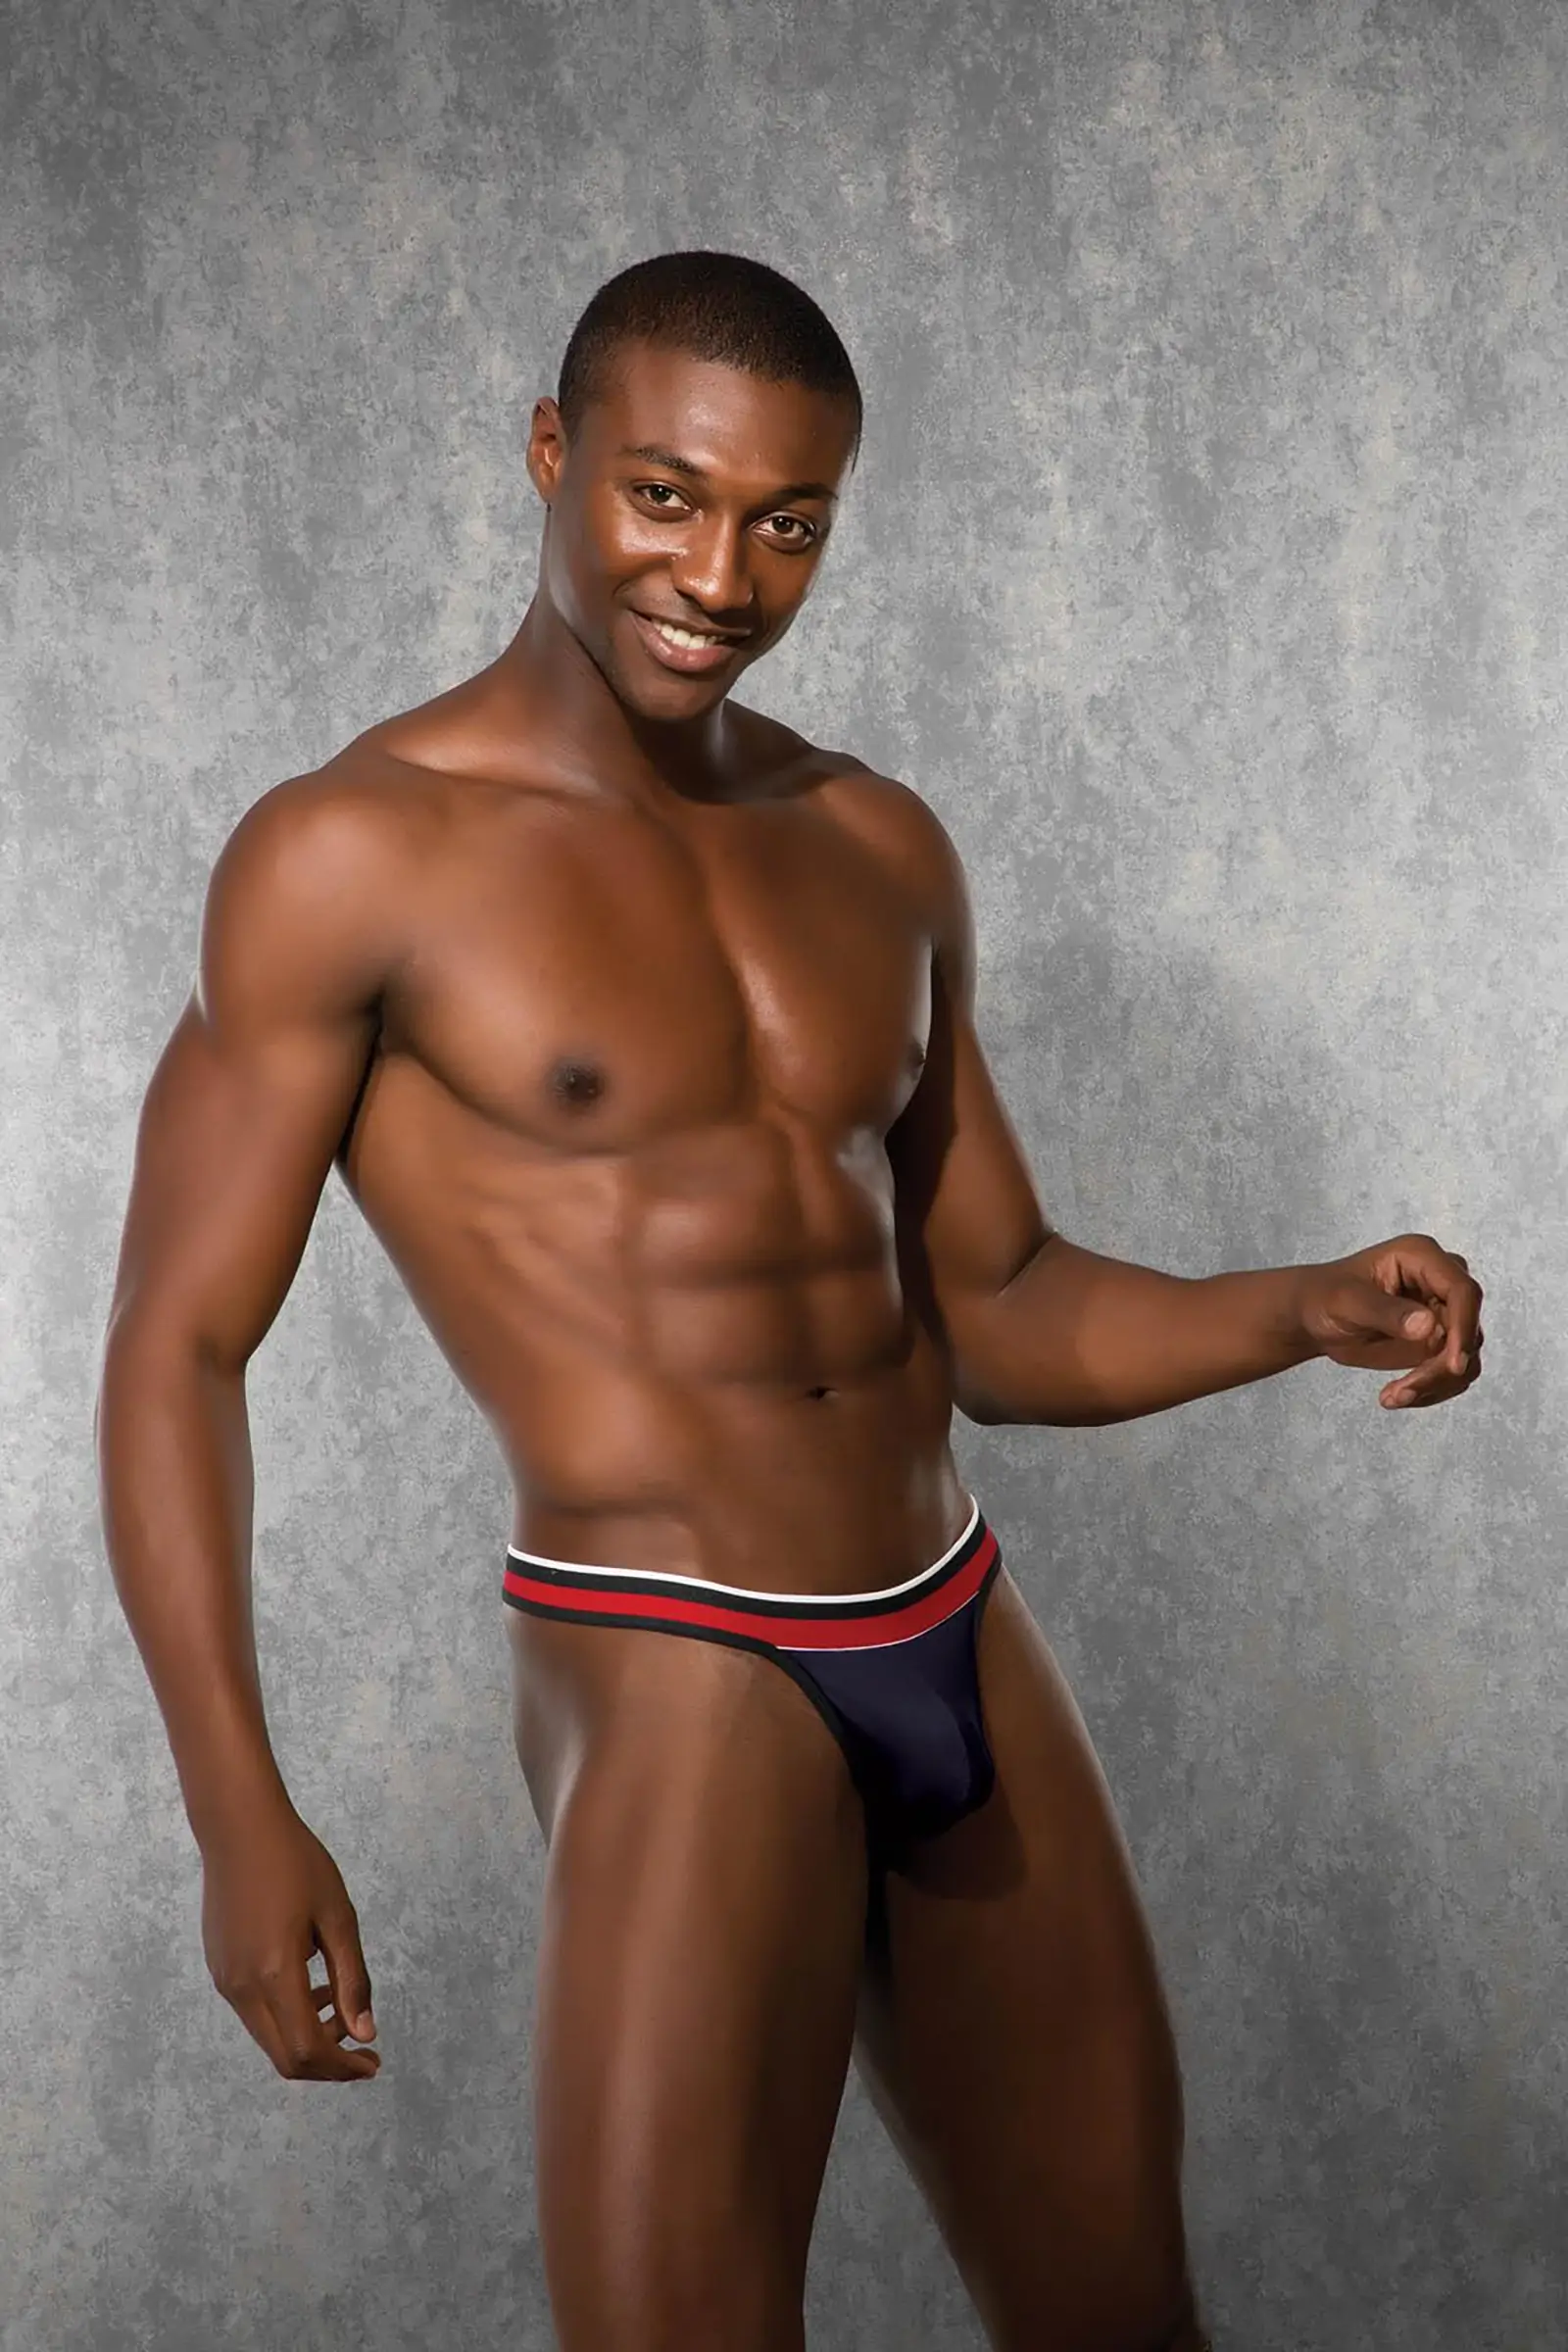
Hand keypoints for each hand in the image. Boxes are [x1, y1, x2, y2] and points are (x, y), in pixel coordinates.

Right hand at [201, 1801, 380, 2080]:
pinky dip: (286, 2015)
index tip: (373, 2061)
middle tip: (362, 2044)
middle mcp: (242, 1988)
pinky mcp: (219, 1968)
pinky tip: (310, 1982)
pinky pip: (255, 2012)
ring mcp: (225, 1980)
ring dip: (307, 2036)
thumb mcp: (337, 1917)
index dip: (344, 2067)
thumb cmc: (295, 1863)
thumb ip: (352, 1979)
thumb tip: (365, 2033)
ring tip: (339, 2000)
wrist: (239, 1827)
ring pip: (268, 2037)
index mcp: (274, 1975)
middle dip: (328, 2062)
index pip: (308, 2050)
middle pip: (285, 2057)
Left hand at [1296, 1233, 1484, 1410]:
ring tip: (1392, 1397)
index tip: (1453, 1365)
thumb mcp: (1346, 1302)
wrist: (1314, 1317)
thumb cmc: (1325, 1297)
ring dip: (1435, 1383)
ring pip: (1466, 1356)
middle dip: (1443, 1366)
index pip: (1462, 1290)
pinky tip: (1397, 1396)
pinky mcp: (1440, 1342)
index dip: (1464, 1326)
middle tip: (1405, 1390)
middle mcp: (1439, 1282)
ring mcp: (1443, 1314)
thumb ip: (1385, 1312)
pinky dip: (1431, 1390)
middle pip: (1469, 1328)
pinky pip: (1453, 1373)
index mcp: (1421, 1257)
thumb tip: (1429, 1326)